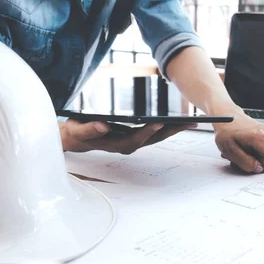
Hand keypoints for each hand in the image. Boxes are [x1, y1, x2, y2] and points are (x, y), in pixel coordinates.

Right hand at [59, 119, 195, 153]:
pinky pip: (154, 130)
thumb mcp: (77, 130)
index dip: (147, 132)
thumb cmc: (76, 132)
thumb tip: (103, 126)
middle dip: (171, 131)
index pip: (135, 139)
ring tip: (189, 121)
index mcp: (116, 144)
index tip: (159, 123)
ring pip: (157, 135)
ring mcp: (133, 139)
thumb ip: (89, 130)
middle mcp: (128, 143)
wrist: (75, 136)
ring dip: (173, 129)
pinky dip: (166, 125)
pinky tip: (177, 119)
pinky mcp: (135, 134)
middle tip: (187, 122)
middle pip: (153, 138)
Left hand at [213, 110, 263, 185]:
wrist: (229, 117)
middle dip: (253, 164)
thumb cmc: (227, 132)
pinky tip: (246, 147)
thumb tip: (259, 169)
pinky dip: (254, 154)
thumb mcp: (228, 149)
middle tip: (238, 155)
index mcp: (260, 138)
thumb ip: (244, 162)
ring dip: (252, 159)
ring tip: (241, 149)